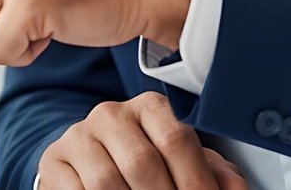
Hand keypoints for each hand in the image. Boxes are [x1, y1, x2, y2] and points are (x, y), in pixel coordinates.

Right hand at [40, 93, 246, 189]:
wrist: (89, 166)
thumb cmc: (140, 165)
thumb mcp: (180, 165)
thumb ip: (211, 173)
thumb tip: (236, 189)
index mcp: (149, 108)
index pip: (176, 140)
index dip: (195, 181)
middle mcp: (111, 114)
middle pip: (142, 164)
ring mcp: (79, 136)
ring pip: (107, 182)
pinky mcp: (54, 161)